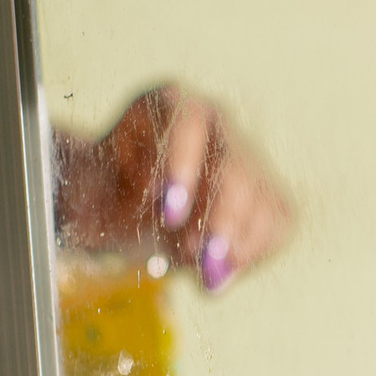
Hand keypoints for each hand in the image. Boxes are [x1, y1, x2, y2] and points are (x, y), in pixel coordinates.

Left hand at [54, 85, 291, 292]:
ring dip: (234, 245)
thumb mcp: (97, 190)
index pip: (187, 124)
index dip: (182, 168)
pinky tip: (220, 271)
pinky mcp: (270, 195)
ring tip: (199, 272)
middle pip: (236, 169)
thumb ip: (126, 198)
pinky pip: (278, 226)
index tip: (170, 215)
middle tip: (200, 260)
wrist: (126, 205)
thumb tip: (174, 215)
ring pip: (263, 201)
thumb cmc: (107, 191)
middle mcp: (218, 123)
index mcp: (171, 102)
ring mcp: (248, 158)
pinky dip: (252, 254)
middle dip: (220, 220)